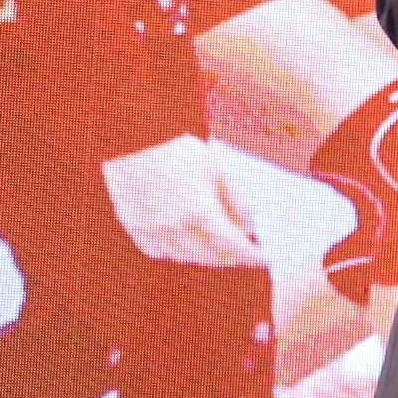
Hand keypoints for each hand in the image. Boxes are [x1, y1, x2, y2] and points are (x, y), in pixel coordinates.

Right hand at [101, 134, 269, 267]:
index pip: (233, 246)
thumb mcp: (218, 169)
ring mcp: (151, 230)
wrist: (133, 138)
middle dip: (231, 257)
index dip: (251, 256)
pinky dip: (177, 251)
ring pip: (185, 257)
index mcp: (200, 211)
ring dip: (206, 256)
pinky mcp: (133, 227)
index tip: (264, 259)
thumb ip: (238, 201)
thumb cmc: (180, 149)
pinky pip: (160, 251)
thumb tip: (250, 228)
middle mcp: (175, 227)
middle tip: (245, 252)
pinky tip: (188, 241)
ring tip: (219, 246)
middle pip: (211, 257)